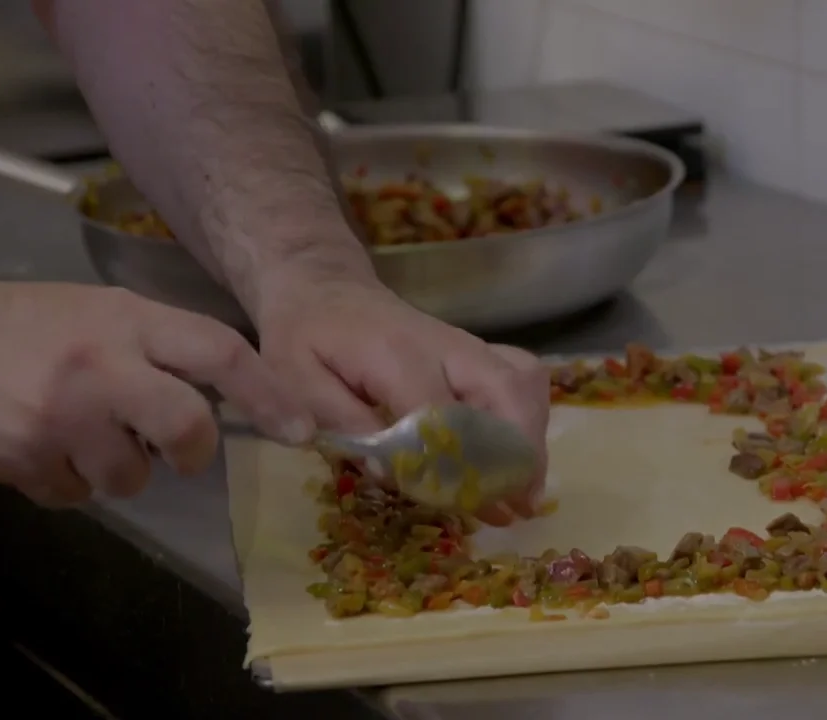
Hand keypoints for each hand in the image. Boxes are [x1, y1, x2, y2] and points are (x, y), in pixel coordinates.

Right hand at [0, 278, 312, 506]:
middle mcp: (100, 366)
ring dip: (119, 469)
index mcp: (127, 321)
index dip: (269, 394)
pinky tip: (44, 446)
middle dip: (193, 451)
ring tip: (83, 434)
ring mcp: (61, 417)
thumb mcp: (100, 312)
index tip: (300, 428)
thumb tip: (224, 396)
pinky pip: (77, 495)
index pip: (219, 352)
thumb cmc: (25, 326)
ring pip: (132, 477)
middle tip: (181, 451)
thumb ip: (158, 346)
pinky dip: (69, 481)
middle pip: (187, 428)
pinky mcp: (24, 459)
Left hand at [255, 276, 549, 526]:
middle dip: (518, 452)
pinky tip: (520, 455)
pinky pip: (523, 377)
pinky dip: (531, 418)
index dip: (454, 465)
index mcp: (396, 355)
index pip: (442, 416)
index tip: (458, 504)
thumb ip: (337, 421)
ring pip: (524, 383)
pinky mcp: (478, 351)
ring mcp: (467, 346)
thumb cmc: (305, 337)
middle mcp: (445, 346)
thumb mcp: (295, 377)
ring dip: (531, 438)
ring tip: (524, 490)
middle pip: (505, 392)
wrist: (323, 287)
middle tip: (517, 505)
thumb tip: (387, 470)